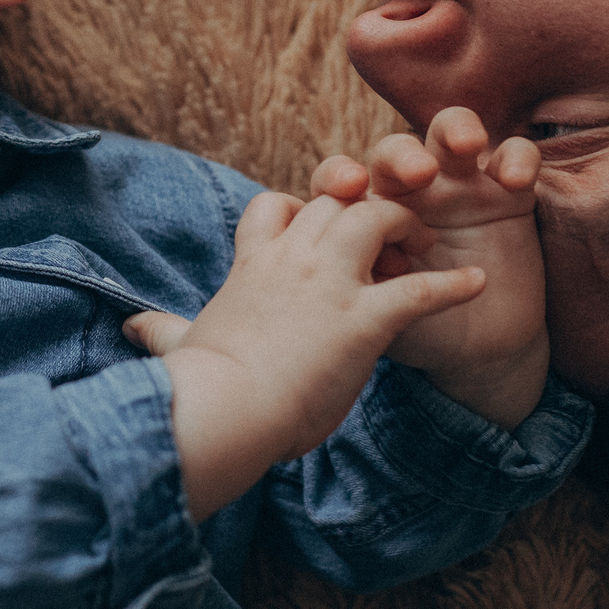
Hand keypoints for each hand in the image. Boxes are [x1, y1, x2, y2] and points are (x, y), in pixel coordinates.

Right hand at [123, 190, 483, 520]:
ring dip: (409, 224)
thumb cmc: (198, 385)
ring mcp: (330, 284)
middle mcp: (294, 260)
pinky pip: (421, 289)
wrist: (220, 408)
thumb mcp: (181, 347)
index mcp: (253, 265)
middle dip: (366, 204)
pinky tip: (478, 285)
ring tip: (431, 240)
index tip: (319, 228)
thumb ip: (162, 331)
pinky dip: (454, 286)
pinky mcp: (363, 319)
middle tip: (394, 225)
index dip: (304, 210)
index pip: (279, 207)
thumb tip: (131, 326)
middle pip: (338, 200)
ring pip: (379, 217)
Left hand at [312, 109, 547, 429]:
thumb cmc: (414, 333)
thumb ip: (350, 287)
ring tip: (466, 146)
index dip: (340, 174)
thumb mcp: (373, 316)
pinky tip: (517, 180)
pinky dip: (518, 158)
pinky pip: (514, 156)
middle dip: (399, 155)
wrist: (476, 356)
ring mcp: (459, 187)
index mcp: (364, 217)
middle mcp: (409, 192)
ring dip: (455, 130)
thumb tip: (317, 273)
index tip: (351, 186)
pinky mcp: (508, 194)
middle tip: (417, 173)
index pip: (341, 180)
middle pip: (393, 151)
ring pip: (449, 132)